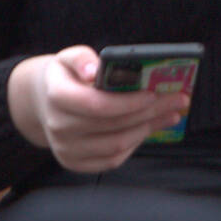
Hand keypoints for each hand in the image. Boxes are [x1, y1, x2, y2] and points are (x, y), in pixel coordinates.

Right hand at [7, 46, 190, 173]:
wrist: (43, 103)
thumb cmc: (65, 76)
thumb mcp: (68, 57)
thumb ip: (81, 58)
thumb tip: (95, 68)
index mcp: (57, 96)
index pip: (97, 105)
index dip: (127, 102)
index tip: (153, 93)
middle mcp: (59, 127)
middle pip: (114, 125)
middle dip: (150, 112)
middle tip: (178, 100)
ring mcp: (66, 149)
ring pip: (117, 144)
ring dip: (149, 129)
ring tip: (171, 113)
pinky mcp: (75, 163)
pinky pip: (112, 159)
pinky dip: (135, 144)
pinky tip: (150, 128)